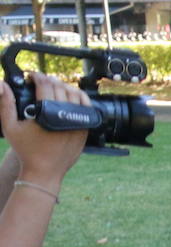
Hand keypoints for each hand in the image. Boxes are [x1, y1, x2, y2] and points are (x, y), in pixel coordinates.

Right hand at [0, 71, 89, 186]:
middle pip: (60, 87)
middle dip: (50, 80)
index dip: (38, 76)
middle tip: (41, 80)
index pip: (45, 85)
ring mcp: (77, 121)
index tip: (32, 76)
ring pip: (76, 94)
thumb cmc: (26, 150)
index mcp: (46, 113)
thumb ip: (6, 104)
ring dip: (65, 86)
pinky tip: (70, 95)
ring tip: (54, 86)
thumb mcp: (10, 126)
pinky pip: (86, 106)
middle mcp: (64, 115)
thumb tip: (2, 85)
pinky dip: (79, 97)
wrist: (45, 170)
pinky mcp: (85, 128)